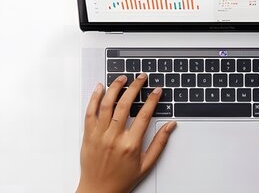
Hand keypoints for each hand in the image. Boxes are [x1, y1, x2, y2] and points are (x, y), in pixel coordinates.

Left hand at [77, 73, 176, 192]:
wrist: (98, 189)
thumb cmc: (121, 179)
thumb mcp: (146, 164)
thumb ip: (159, 143)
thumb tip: (170, 126)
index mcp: (130, 145)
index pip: (144, 115)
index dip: (152, 100)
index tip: (157, 90)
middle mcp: (114, 137)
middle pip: (125, 104)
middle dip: (135, 87)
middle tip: (141, 78)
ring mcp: (99, 135)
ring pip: (106, 104)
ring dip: (115, 87)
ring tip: (122, 78)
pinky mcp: (88, 134)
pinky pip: (90, 112)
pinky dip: (94, 98)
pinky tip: (100, 88)